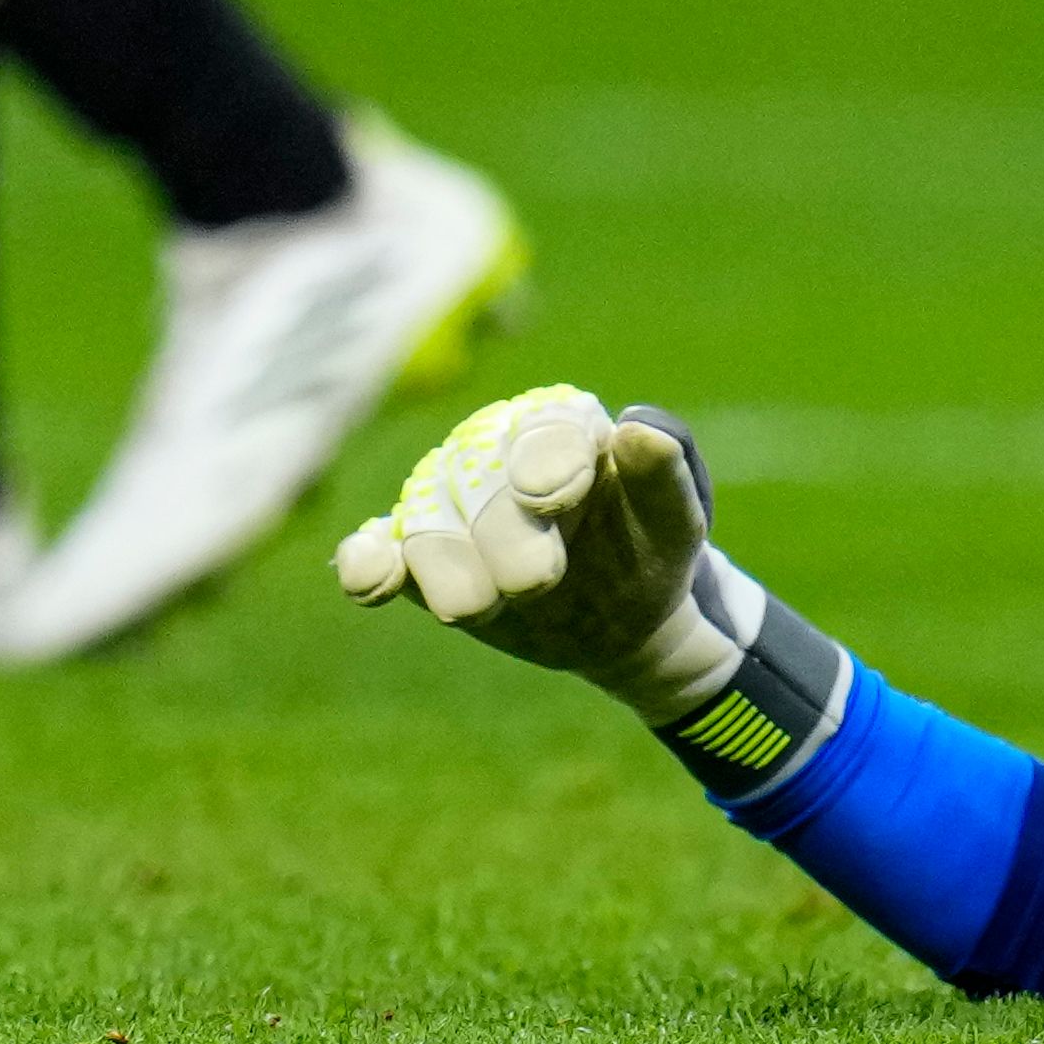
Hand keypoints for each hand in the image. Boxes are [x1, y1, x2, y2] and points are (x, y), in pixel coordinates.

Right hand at [335, 386, 733, 711]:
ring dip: (449, 567)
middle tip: (539, 581)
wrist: (618, 618)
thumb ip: (665, 474)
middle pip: (476, 480)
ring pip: (425, 522)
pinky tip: (372, 582)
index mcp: (561, 424)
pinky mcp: (416, 556)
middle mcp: (493, 452)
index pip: (541, 429)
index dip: (544, 460)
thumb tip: (638, 427)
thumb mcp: (677, 521)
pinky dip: (366, 564)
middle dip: (504, 534)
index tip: (552, 496)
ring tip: (483, 606)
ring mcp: (449, 503)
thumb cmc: (649, 551)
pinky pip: (374, 551)